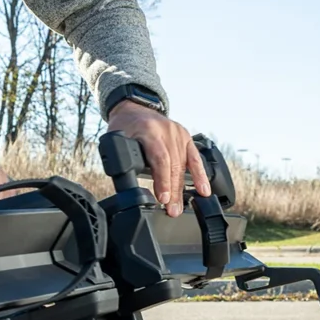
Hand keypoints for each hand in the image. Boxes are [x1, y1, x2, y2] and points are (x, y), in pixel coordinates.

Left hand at [106, 102, 210, 216]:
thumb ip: (121, 159)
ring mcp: (178, 133)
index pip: (160, 158)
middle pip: (174, 165)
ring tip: (180, 207)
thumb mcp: (115, 139)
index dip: (163, 180)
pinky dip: (200, 175)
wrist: (134, 108)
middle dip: (173, 191)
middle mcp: (167, 130)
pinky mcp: (186, 137)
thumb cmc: (124, 126)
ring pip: (184, 165)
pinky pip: (195, 158)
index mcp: (149, 130)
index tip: (163, 198)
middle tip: (172, 211)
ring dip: (183, 189)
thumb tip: (126, 186)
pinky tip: (204, 190)